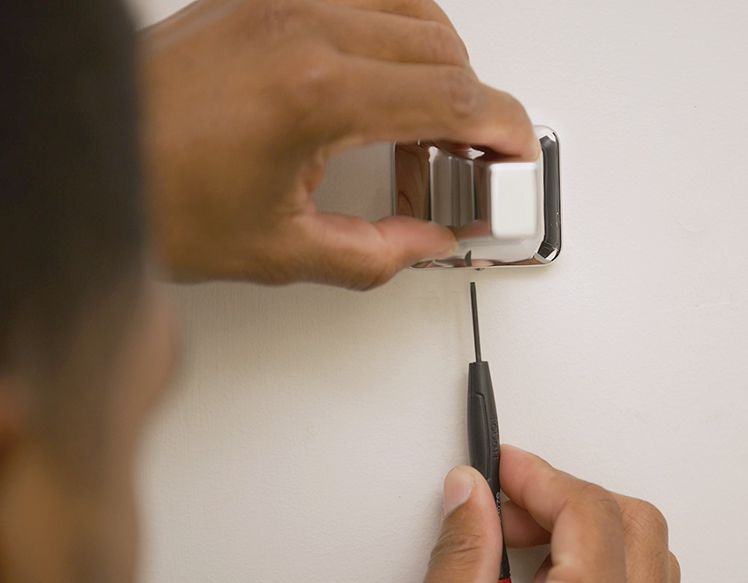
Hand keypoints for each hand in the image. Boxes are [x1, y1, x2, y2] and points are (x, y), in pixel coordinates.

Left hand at [141, 0, 537, 288]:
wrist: (88, 154)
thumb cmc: (155, 194)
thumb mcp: (280, 251)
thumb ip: (377, 251)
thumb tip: (428, 241)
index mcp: (315, 92)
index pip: (455, 97)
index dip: (506, 129)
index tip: (517, 153)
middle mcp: (303, 26)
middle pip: (446, 53)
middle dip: (476, 112)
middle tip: (465, 165)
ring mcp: (281, 0)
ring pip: (415, 9)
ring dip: (442, 67)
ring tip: (426, 127)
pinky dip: (398, 29)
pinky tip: (388, 75)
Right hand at [398, 446, 680, 582]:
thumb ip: (460, 552)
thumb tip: (469, 495)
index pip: (587, 507)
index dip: (539, 474)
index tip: (505, 465)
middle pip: (634, 522)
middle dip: (567, 500)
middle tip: (511, 503)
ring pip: (648, 560)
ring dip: (590, 539)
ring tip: (523, 550)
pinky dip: (600, 577)